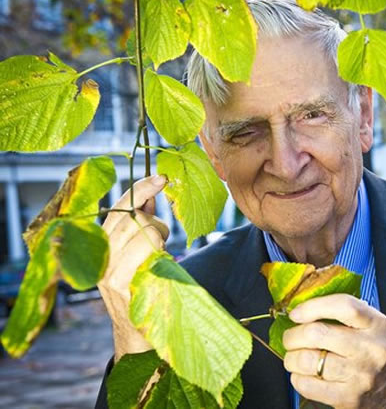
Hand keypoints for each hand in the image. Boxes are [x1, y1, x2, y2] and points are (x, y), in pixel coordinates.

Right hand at [98, 175, 169, 360]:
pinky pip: (144, 250)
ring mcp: (107, 270)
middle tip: (162, 238)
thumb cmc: (142, 289)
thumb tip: (149, 197)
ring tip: (158, 256)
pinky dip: (157, 251)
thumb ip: (140, 225)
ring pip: (140, 229)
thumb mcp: (137, 252)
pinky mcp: (119, 284)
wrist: (138, 334)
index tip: (162, 178)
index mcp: (100, 244)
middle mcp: (98, 255)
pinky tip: (158, 265)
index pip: (117, 207)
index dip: (140, 189)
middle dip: (155, 221)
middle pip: (132, 216)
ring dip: (158, 237)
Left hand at [282, 294, 385, 407]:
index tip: (296, 313)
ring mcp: (360, 375)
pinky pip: (308, 385)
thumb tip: (301, 308)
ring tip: (294, 357)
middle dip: (293, 335)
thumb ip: (341, 312)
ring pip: (308, 360)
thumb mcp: (368, 326)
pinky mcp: (348, 398)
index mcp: (376, 324)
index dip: (313, 307)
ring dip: (291, 358)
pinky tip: (303, 374)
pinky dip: (297, 378)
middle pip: (317, 334)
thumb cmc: (370, 352)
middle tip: (290, 338)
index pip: (343, 306)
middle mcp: (370, 348)